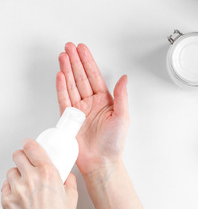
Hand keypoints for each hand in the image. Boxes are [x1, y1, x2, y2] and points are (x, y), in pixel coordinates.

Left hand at [1, 139, 77, 208]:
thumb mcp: (71, 195)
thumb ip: (69, 181)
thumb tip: (67, 176)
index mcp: (48, 173)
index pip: (33, 148)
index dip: (29, 143)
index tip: (29, 143)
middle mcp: (31, 178)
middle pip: (18, 156)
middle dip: (22, 156)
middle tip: (27, 159)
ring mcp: (17, 189)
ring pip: (11, 171)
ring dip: (17, 172)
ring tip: (25, 179)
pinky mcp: (7, 200)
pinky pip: (4, 186)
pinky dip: (11, 186)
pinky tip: (20, 191)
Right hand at [56, 43, 128, 175]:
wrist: (102, 161)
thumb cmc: (114, 142)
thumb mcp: (123, 116)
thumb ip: (122, 96)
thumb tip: (124, 77)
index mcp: (105, 101)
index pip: (95, 76)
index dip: (88, 62)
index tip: (83, 49)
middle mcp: (91, 103)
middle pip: (81, 77)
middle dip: (75, 61)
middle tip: (69, 47)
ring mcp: (79, 110)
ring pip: (71, 85)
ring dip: (67, 70)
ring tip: (62, 56)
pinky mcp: (69, 119)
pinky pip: (64, 100)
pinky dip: (61, 87)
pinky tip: (60, 76)